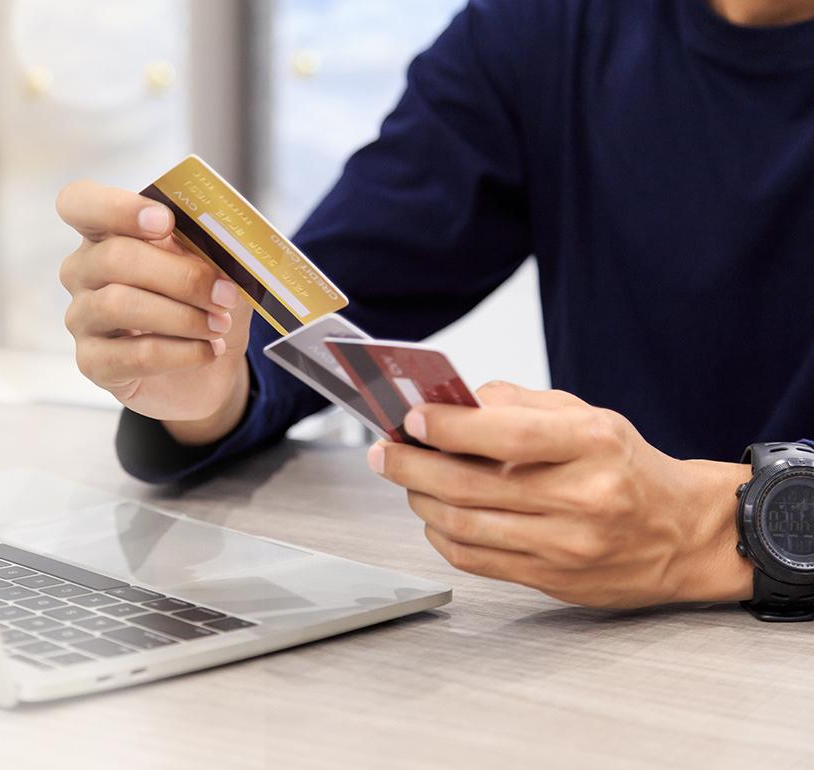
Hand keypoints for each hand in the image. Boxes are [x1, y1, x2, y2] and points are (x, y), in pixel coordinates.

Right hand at [57, 180, 252, 443]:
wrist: (206, 370)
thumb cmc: (202, 306)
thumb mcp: (215, 269)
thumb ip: (207, 247)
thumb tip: (219, 242)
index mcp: (106, 233)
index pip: (80, 203)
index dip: (117, 208)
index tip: (166, 222)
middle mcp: (83, 271)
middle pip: (115, 258)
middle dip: (180, 276)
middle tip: (225, 294)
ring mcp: (82, 318)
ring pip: (120, 305)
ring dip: (183, 316)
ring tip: (219, 325)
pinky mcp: (93, 362)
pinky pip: (134, 354)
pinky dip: (181, 352)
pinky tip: (208, 350)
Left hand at [367, 381, 752, 608]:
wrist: (684, 534)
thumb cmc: (626, 467)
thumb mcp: (589, 416)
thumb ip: (520, 404)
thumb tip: (454, 402)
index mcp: (591, 445)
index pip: (504, 436)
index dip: (446, 427)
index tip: (410, 418)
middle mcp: (580, 498)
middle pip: (468, 485)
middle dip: (410, 464)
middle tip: (382, 451)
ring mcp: (565, 546)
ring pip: (462, 525)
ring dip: (418, 499)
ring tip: (404, 478)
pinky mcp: (552, 580)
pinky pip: (474, 560)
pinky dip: (439, 535)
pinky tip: (431, 514)